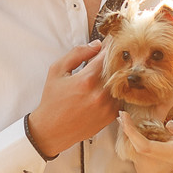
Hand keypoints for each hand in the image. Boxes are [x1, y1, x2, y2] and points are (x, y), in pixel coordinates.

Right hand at [27, 41, 115, 157]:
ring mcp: (107, 106)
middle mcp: (100, 94)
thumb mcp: (57, 70)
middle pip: (117, 68)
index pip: (107, 55)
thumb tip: (97, 44)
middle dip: (113, 61)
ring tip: (104, 75)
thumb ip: (77, 53)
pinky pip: (120, 96)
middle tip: (110, 56)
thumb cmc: (53, 99)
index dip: (109, 47)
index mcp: (86, 80)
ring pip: (120, 83)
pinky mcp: (111, 116)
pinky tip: (103, 90)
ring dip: (115, 76)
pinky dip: (115, 90)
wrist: (52, 129)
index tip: (109, 43)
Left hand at [118, 112, 172, 172]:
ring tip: (125, 117)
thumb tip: (169, 124)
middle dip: (128, 132)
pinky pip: (154, 143)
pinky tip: (141, 122)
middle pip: (141, 147)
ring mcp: (172, 152)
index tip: (125, 118)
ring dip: (134, 133)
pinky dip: (143, 133)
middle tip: (120, 114)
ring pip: (146, 146)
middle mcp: (171, 153)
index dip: (132, 133)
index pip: (145, 146)